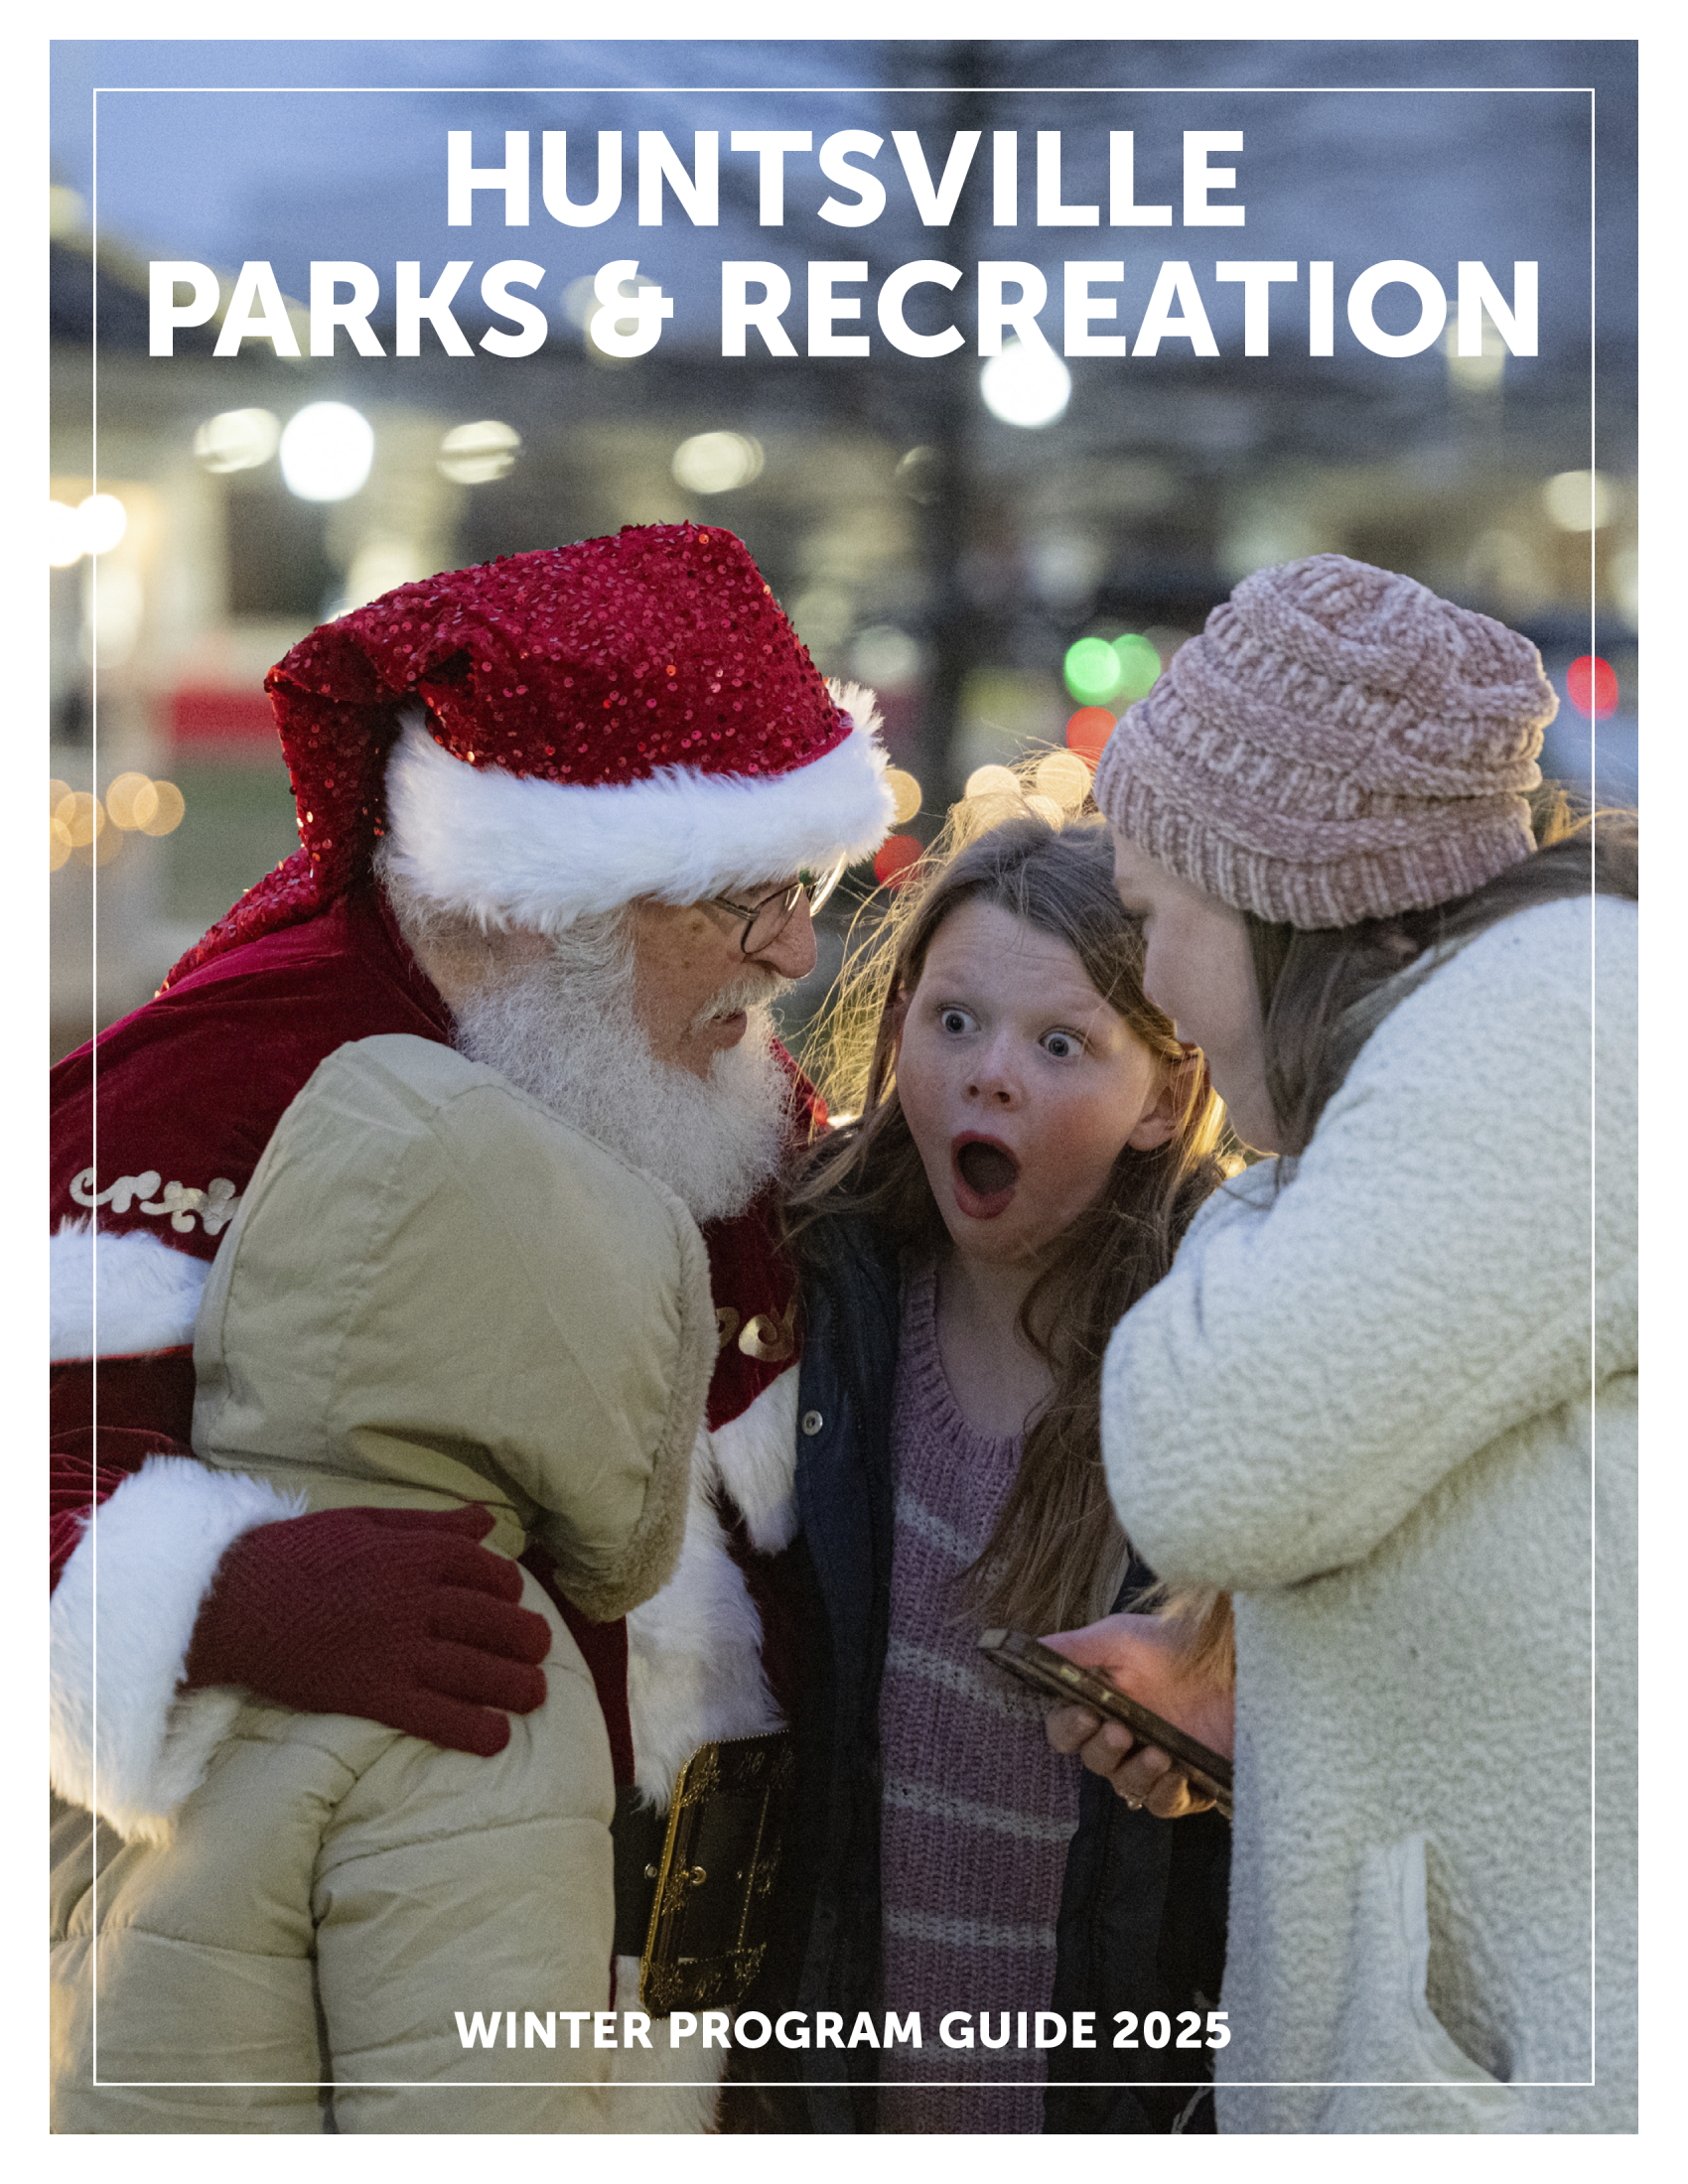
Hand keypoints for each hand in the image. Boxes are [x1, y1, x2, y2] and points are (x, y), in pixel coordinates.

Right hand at [184, 1504, 550, 1755]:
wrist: (232, 1602)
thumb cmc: (297, 1554)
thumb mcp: (368, 1522)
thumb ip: (432, 1524)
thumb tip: (488, 1521)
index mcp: (418, 1554)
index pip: (490, 1573)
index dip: (510, 1589)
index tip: (513, 1601)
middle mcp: (417, 1600)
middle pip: (494, 1622)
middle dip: (527, 1640)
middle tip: (538, 1651)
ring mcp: (397, 1650)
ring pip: (477, 1671)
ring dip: (516, 1686)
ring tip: (533, 1694)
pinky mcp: (373, 1694)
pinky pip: (436, 1716)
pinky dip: (473, 1730)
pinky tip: (496, 1738)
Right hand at [1041, 1611, 1234, 1818]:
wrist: (1240, 1661)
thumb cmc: (1179, 1645)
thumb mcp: (1124, 1636)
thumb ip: (1077, 1647)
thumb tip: (1033, 1648)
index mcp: (1103, 1703)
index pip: (1067, 1731)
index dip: (1069, 1730)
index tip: (1085, 1717)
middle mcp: (1125, 1736)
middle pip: (1094, 1762)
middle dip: (1103, 1751)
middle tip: (1121, 1733)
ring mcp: (1156, 1761)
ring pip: (1126, 1787)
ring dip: (1135, 1774)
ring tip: (1157, 1753)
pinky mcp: (1190, 1782)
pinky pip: (1164, 1805)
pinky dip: (1166, 1794)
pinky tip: (1177, 1773)